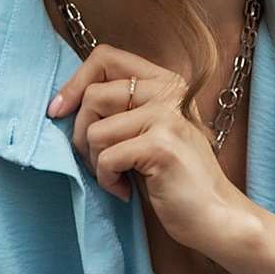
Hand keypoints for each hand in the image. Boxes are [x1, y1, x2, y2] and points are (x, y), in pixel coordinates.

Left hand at [47, 36, 274, 273]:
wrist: (216, 216)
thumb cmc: (175, 179)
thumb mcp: (149, 132)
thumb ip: (121, 110)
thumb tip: (63, 102)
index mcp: (165, 82)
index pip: (105, 57)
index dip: (75, 82)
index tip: (58, 110)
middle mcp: (169, 92)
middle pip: (93, 96)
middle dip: (80, 136)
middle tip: (99, 162)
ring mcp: (167, 117)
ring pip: (94, 130)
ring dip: (95, 162)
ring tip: (116, 178)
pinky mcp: (161, 146)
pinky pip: (105, 158)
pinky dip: (106, 180)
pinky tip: (125, 191)